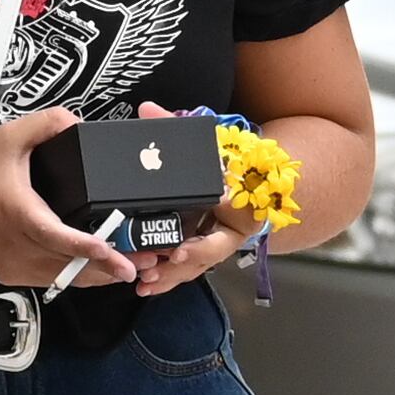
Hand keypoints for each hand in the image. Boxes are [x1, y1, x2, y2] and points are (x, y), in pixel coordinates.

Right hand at [0, 107, 137, 289]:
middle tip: (144, 260)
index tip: (115, 254)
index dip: (88, 247)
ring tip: (130, 266)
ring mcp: (14, 265)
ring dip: (97, 275)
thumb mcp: (8, 137)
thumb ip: (46, 124)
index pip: (57, 236)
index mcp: (17, 212)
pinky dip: (73, 275)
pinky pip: (50, 280)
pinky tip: (95, 268)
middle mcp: (16, 244)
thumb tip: (77, 123)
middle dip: (110, 265)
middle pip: (69, 264)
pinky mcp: (12, 274)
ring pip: (63, 278)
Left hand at [129, 100, 249, 296]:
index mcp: (237, 213)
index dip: (200, 246)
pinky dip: (168, 274)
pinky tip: (145, 283)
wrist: (250, 173)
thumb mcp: (206, 143)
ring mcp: (213, 241)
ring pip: (194, 267)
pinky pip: (186, 264)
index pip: (220, 235)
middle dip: (177, 268)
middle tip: (152, 273)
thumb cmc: (229, 159)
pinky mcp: (199, 245)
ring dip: (170, 277)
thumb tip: (147, 109)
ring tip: (144, 284)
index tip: (178, 251)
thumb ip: (175, 127)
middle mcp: (227, 233)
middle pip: (204, 259)